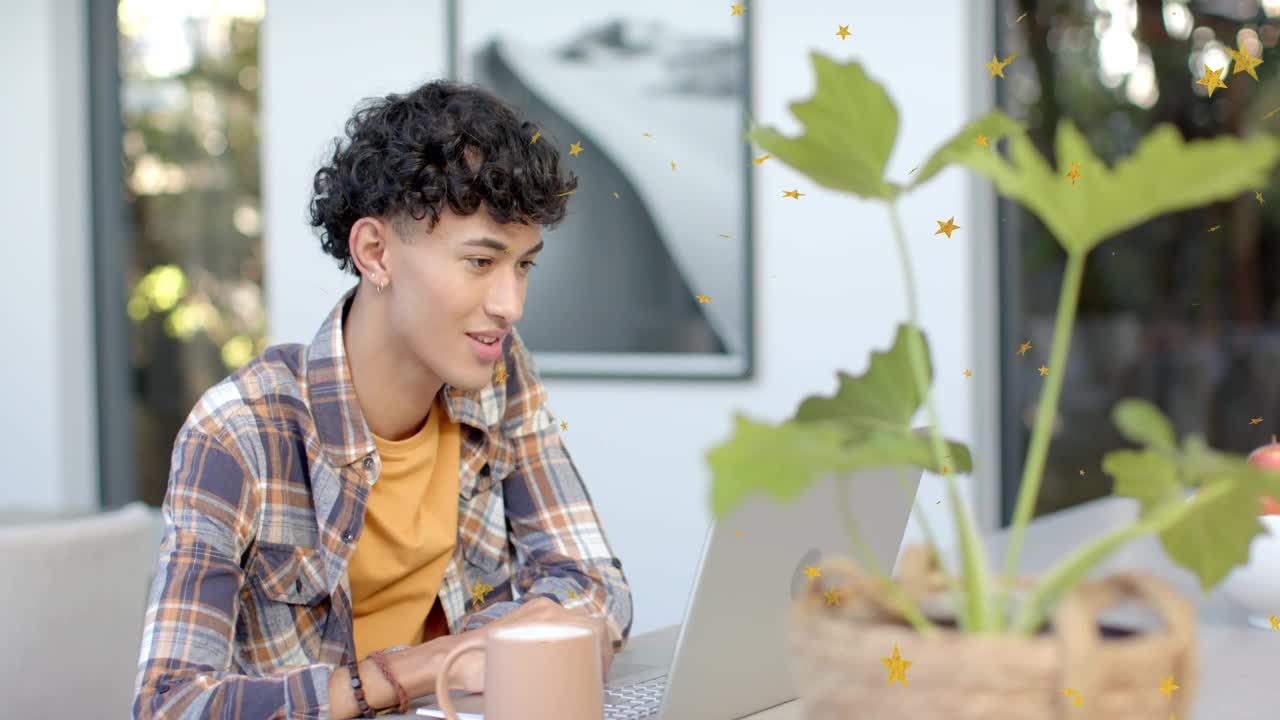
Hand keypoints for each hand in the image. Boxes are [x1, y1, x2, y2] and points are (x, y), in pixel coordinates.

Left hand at [429, 597, 615, 692]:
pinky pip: (559, 624)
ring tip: (580, 668)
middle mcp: (545, 608)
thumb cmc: (478, 667)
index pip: (595, 627)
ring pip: (574, 624)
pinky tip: (564, 657)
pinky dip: (567, 639)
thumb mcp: (518, 674)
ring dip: (581, 644)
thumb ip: (545, 675)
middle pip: (587, 625)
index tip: (601, 672)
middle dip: (596, 650)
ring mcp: (537, 609)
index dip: (605, 651)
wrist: (453, 658)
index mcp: (547, 616)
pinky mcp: (528, 615)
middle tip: (595, 674)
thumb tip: (561, 695)